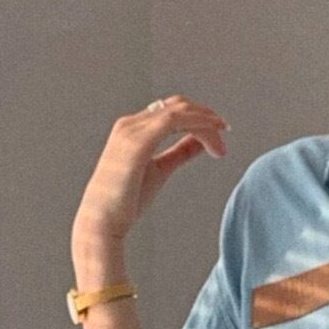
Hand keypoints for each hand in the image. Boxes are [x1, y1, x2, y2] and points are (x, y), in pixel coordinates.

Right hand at [72, 94, 226, 272]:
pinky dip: (197, 126)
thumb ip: (179, 153)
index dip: (198, 116)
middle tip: (225, 133)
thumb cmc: (126, 201)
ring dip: (205, 123)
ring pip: (178, 112)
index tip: (220, 133)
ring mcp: (131, 131)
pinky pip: (173, 122)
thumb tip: (200, 141)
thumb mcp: (160, 170)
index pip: (172, 111)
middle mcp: (130, 124)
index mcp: (133, 129)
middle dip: (205, 116)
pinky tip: (212, 140)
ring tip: (221, 145)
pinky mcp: (137, 143)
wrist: (103, 222)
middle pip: (177, 106)